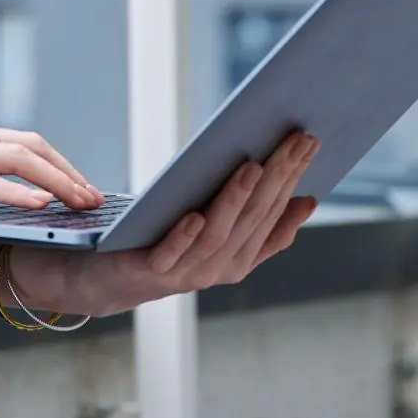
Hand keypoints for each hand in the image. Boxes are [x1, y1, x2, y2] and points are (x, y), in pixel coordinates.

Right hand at [0, 109, 103, 210]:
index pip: (19, 140)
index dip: (57, 162)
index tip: (79, 185)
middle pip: (30, 145)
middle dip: (68, 171)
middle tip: (94, 198)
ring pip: (16, 158)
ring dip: (56, 181)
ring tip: (81, 203)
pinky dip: (14, 191)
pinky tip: (37, 206)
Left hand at [8, 132, 319, 317]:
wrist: (105, 279)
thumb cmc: (165, 243)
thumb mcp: (216, 230)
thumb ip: (259, 222)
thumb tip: (307, 198)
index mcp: (241, 257)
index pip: (274, 211)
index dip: (294, 177)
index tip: (312, 140)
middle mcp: (220, 267)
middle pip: (253, 218)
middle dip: (278, 177)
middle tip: (294, 138)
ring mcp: (186, 272)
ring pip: (218, 235)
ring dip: (235, 200)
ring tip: (253, 166)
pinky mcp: (149, 271)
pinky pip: (171, 254)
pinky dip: (184, 236)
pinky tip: (195, 214)